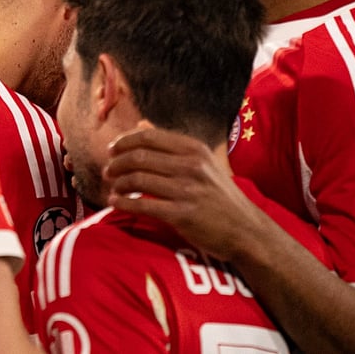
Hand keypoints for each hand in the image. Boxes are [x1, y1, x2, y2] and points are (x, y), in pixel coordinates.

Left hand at [103, 122, 269, 261]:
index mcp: (195, 149)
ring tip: (112, 187)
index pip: (148, 137)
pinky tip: (115, 202)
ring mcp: (187, 190)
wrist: (246, 230)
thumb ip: (171, 145)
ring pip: (138, 179)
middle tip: (108, 170)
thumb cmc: (219, 196)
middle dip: (117, 163)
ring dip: (118, 183)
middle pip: (139, 157)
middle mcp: (191, 166)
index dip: (124, 141)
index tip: (112, 150)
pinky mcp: (183, 215)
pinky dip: (123, 203)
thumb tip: (141, 123)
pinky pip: (142, 205)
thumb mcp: (203, 163)